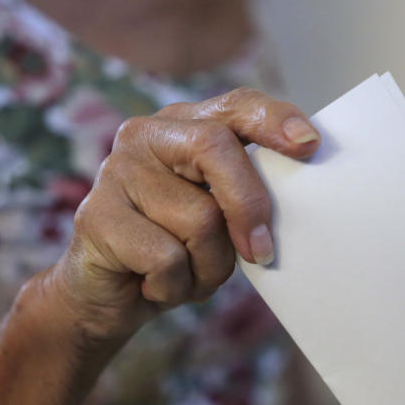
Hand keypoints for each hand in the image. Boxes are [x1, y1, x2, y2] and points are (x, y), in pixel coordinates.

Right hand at [48, 87, 320, 343]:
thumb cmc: (176, 252)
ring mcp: (115, 172)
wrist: (109, 299)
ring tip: (188, 275)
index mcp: (182, 126)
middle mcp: (144, 136)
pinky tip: (154, 286)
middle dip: (248, 206)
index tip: (309, 144)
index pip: (235, 106)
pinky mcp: (95, 216)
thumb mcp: (219, 218)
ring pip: (198, 218)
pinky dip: (175, 286)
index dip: (273, 119)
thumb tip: (298, 194)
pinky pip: (166, 257)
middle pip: (216, 149)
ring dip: (208, 267)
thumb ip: (245, 194)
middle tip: (262, 252)